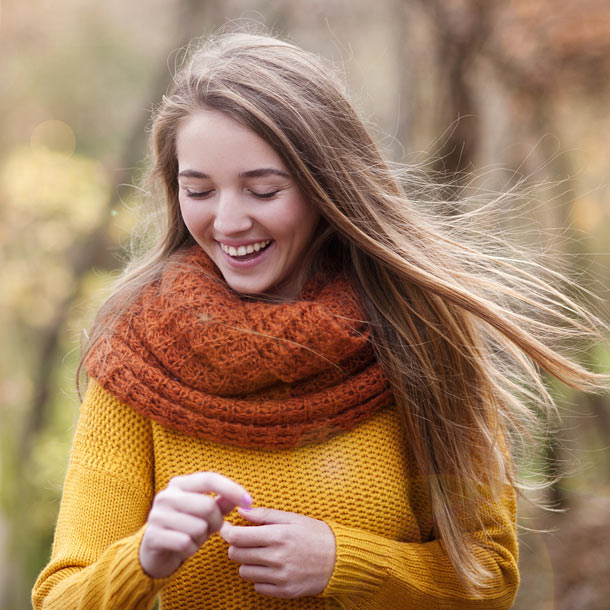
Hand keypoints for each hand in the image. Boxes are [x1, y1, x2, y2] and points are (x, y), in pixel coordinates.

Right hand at [139, 472, 251, 577]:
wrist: (154, 551)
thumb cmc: (185, 527)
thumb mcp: (204, 512)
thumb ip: (222, 502)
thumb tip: (243, 498)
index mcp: (179, 484)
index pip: (210, 479)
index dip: (232, 489)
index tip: (249, 501)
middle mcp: (166, 495)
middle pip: (207, 506)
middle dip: (216, 522)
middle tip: (210, 529)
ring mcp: (157, 515)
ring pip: (198, 527)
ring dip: (202, 538)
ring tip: (193, 537)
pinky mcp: (153, 536)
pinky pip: (186, 544)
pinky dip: (191, 549)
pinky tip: (184, 548)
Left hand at [219, 507, 335, 598]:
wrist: (339, 559)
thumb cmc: (315, 534)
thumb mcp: (292, 518)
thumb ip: (265, 514)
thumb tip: (241, 512)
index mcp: (278, 535)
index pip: (237, 537)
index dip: (227, 531)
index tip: (227, 528)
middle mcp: (277, 558)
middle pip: (236, 555)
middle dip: (237, 546)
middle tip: (246, 540)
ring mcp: (280, 577)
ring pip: (244, 572)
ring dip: (248, 562)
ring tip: (262, 553)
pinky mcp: (284, 592)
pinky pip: (257, 586)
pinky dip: (260, 577)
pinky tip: (271, 567)